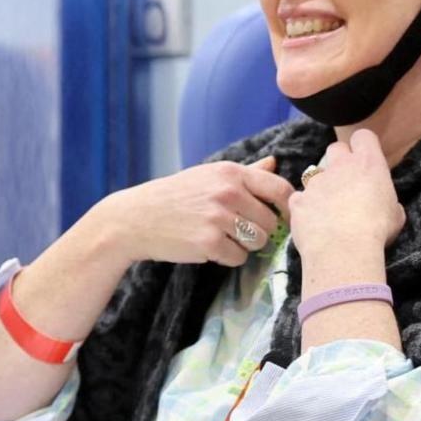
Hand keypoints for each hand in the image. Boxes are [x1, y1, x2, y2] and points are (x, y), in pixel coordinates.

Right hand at [94, 155, 293, 268]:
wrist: (134, 218)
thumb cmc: (172, 196)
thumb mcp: (206, 175)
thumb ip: (244, 171)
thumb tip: (274, 162)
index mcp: (231, 172)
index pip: (280, 189)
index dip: (286, 208)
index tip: (279, 218)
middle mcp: (228, 192)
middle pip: (271, 222)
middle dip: (258, 231)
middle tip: (235, 231)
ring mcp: (218, 217)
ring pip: (258, 242)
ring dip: (244, 246)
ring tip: (220, 238)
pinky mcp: (209, 242)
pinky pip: (239, 258)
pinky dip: (227, 258)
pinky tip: (209, 248)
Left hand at [289, 129, 404, 261]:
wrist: (343, 249)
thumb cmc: (377, 230)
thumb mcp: (395, 213)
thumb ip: (386, 200)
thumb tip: (381, 203)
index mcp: (368, 164)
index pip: (364, 136)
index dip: (363, 146)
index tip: (365, 160)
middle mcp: (339, 166)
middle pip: (336, 148)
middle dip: (339, 161)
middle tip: (346, 183)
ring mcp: (315, 182)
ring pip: (314, 175)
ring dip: (321, 187)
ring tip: (329, 210)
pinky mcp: (298, 200)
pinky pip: (300, 198)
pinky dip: (305, 207)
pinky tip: (314, 223)